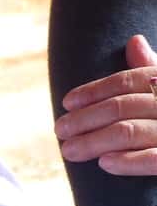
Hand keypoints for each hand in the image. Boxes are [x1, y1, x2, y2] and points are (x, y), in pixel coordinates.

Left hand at [56, 34, 156, 174]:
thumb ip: (155, 69)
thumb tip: (134, 41)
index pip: (129, 81)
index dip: (94, 90)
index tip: (67, 102)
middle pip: (122, 106)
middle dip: (85, 119)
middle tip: (59, 131)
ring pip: (129, 131)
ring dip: (93, 141)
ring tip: (68, 151)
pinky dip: (129, 161)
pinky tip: (105, 164)